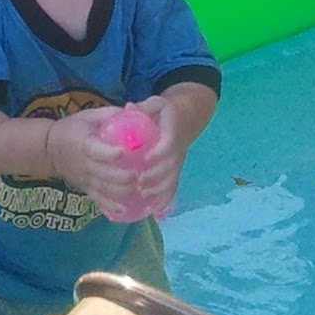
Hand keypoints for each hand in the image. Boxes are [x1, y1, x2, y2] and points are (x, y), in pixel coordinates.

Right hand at [47, 107, 137, 212]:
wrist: (49, 148)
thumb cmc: (73, 128)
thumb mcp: (89, 116)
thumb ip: (110, 114)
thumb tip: (133, 108)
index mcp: (85, 144)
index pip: (96, 151)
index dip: (109, 153)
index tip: (124, 152)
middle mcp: (84, 164)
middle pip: (102, 174)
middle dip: (120, 177)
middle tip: (137, 175)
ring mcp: (84, 179)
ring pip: (101, 189)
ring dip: (118, 192)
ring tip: (136, 190)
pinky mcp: (84, 188)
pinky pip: (96, 199)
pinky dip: (108, 207)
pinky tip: (122, 211)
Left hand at [129, 96, 188, 215]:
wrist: (186, 117)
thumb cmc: (166, 110)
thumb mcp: (157, 103)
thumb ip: (143, 107)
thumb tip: (127, 108)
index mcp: (173, 130)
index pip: (169, 143)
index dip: (160, 152)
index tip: (146, 159)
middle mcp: (178, 148)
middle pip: (171, 166)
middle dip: (156, 176)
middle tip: (139, 182)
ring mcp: (178, 161)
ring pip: (173, 179)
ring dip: (160, 190)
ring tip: (143, 195)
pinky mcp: (176, 170)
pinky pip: (174, 186)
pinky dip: (166, 199)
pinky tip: (155, 210)